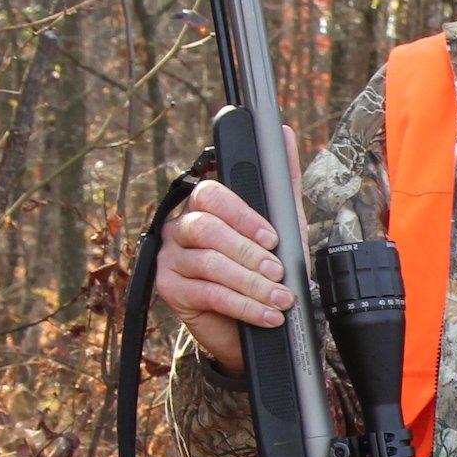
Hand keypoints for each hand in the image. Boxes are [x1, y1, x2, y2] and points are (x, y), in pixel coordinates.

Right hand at [155, 123, 303, 373]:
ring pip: (208, 264)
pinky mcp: (169, 289)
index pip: (211, 195)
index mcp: (204, 206)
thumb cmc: (262, 269)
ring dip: (251, 284)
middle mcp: (180, 226)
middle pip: (204, 228)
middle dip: (247, 253)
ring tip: (280, 299)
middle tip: (278, 272)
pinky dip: (243, 305)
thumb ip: (283, 183)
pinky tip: (266, 315)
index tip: (273, 238)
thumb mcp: (282, 227)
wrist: (249, 322)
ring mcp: (170, 257)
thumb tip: (287, 134)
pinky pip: (206, 293)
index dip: (242, 216)